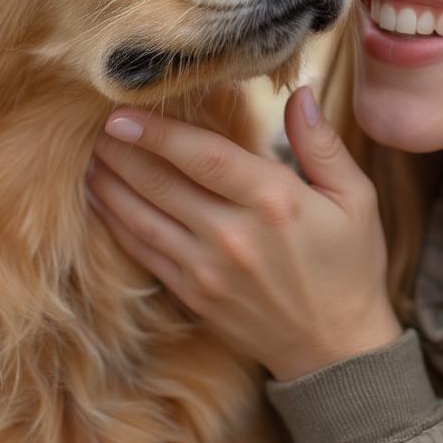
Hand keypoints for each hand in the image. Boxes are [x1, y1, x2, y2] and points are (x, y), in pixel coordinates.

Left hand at [86, 85, 402, 380]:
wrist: (337, 350)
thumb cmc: (350, 265)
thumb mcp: (355, 197)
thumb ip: (321, 143)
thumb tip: (298, 92)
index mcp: (273, 200)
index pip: (202, 155)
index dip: (158, 131)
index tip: (123, 110)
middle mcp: (233, 234)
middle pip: (160, 182)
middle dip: (122, 150)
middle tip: (92, 122)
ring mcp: (207, 269)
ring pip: (142, 217)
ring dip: (109, 183)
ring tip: (87, 153)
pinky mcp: (193, 295)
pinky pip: (143, 252)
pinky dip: (116, 222)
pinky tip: (100, 198)